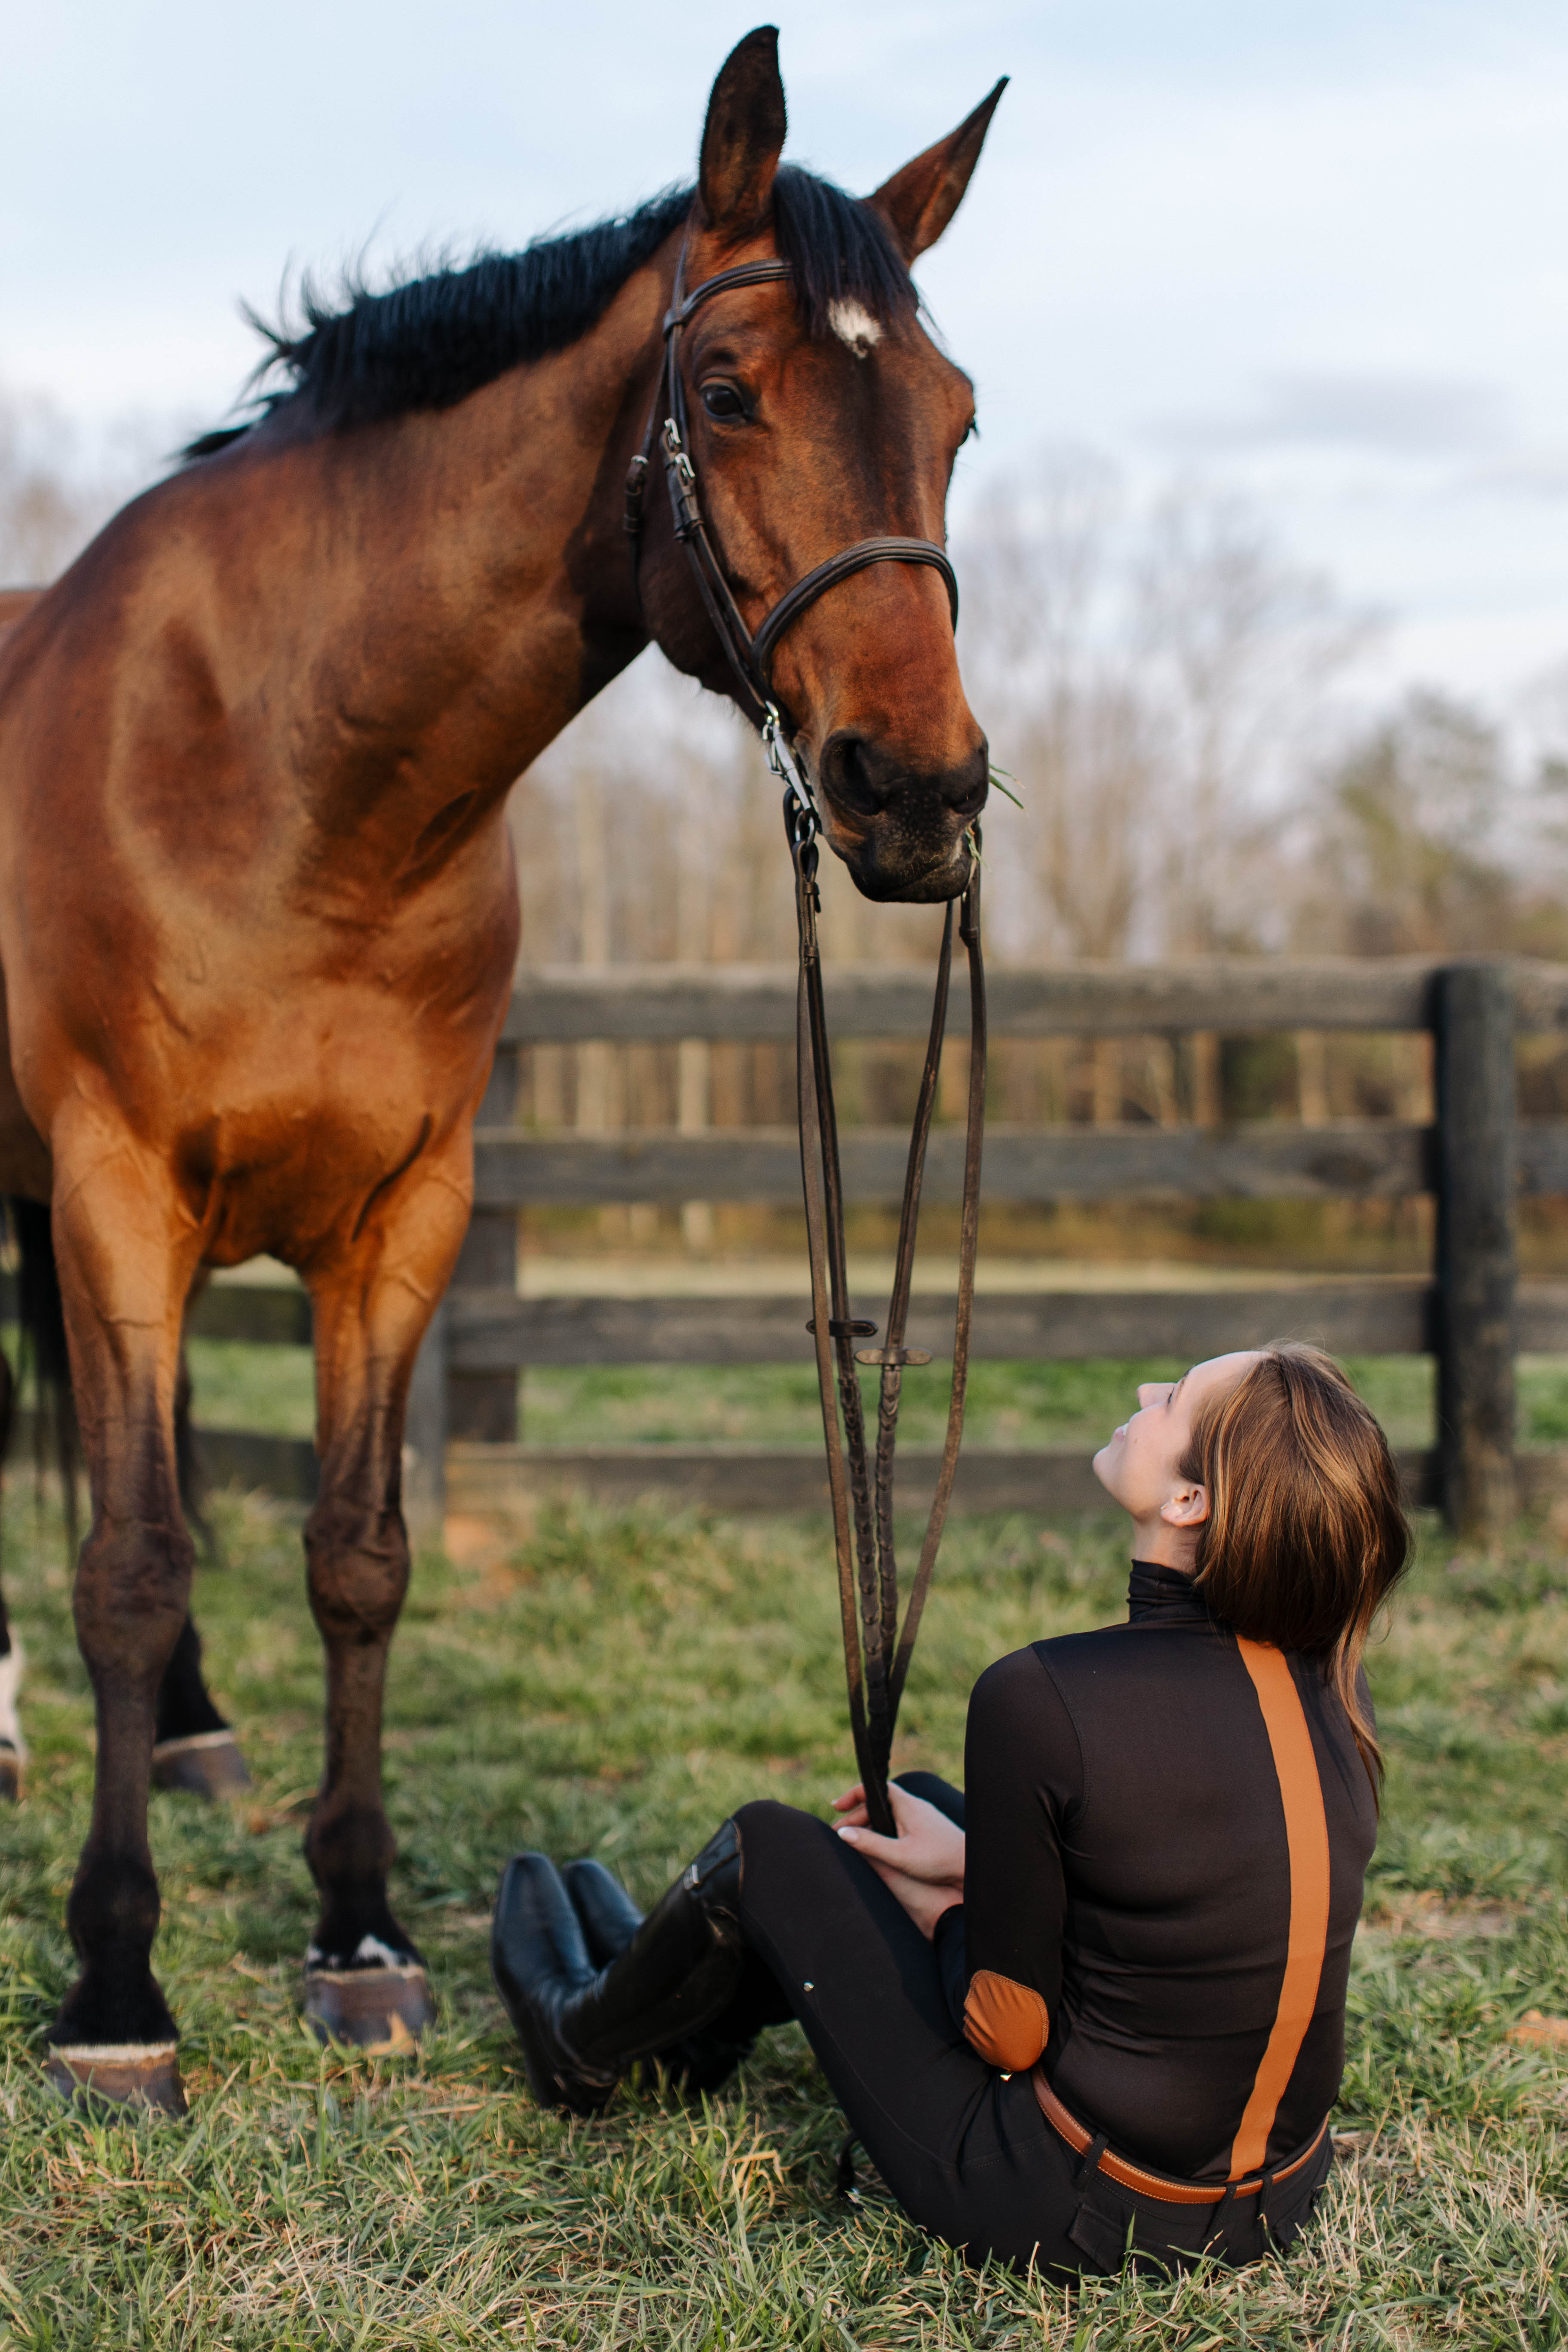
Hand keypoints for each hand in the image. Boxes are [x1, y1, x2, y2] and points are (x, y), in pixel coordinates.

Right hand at [831, 1782, 964, 1939]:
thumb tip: (843, 1833)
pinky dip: (884, 1831)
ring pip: (889, 1815)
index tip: (836, 1806)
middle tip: (840, 1835)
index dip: (853, 1795)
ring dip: (870, 1825)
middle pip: (878, 1804)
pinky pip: (899, 1823)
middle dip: (856, 1816)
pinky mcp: (927, 1830)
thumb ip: (870, 1844)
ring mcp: (921, 1818)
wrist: (972, 1868)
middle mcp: (914, 1806)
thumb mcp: (899, 1855)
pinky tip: (879, 1846)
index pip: (873, 1788)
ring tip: (854, 1842)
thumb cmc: (939, 1860)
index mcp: (906, 1804)